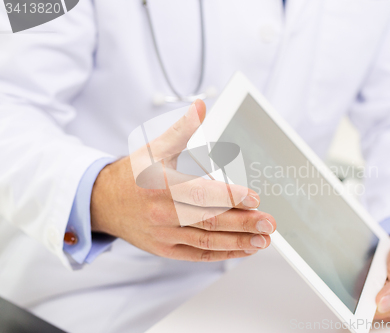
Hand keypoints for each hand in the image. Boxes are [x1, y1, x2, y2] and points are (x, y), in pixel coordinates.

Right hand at [90, 100, 275, 260]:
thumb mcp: (153, 148)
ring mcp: (164, 234)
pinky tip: (242, 249)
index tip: (254, 198)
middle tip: (269, 223)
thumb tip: (201, 106)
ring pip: (207, 241)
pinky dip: (223, 254)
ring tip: (263, 240)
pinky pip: (198, 255)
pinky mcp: (165, 249)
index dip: (230, 196)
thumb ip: (181, 129)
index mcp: (161, 185)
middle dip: (243, 223)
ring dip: (238, 242)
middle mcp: (162, 212)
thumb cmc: (132, 174)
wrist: (103, 203)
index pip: (201, 193)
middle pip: (209, 220)